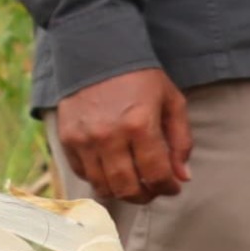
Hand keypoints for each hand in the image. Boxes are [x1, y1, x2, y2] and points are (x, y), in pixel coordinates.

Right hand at [55, 66, 192, 203]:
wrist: (98, 54)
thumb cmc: (142, 79)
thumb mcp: (172, 102)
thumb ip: (181, 141)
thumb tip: (183, 177)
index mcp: (140, 125)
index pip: (156, 173)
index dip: (168, 187)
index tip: (174, 188)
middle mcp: (109, 136)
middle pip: (127, 187)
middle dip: (145, 196)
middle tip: (154, 191)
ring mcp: (84, 140)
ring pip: (102, 186)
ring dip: (121, 192)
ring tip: (135, 185)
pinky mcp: (66, 140)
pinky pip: (83, 173)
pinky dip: (100, 179)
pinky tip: (113, 171)